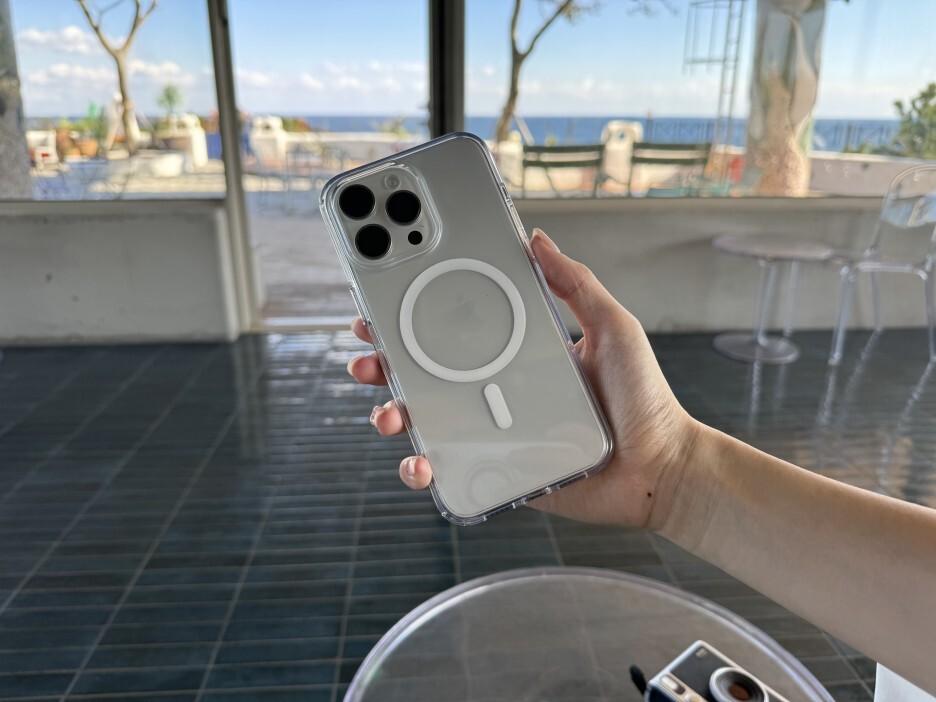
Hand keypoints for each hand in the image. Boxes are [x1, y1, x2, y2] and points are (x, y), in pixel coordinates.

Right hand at [347, 229, 701, 529]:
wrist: (659, 466)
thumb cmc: (642, 398)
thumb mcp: (613, 327)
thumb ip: (576, 284)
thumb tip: (538, 238)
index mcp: (516, 353)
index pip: (453, 330)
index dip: (412, 317)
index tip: (382, 303)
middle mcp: (496, 390)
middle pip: (425, 374)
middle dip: (384, 363)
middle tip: (368, 354)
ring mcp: (492, 432)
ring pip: (424, 421)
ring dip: (390, 413)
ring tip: (386, 412)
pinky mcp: (495, 471)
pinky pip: (447, 469)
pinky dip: (420, 468)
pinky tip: (418, 462)